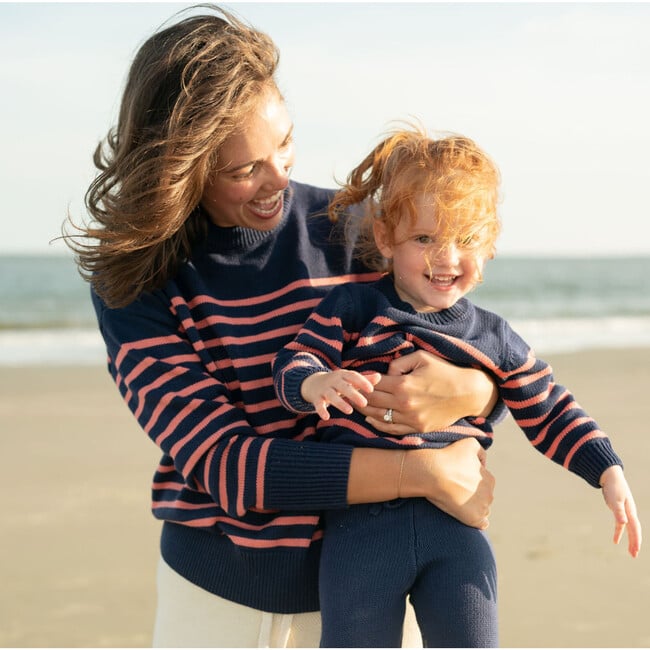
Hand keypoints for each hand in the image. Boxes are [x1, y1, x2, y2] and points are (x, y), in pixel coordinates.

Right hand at [301, 370, 380, 419]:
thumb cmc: (338, 382)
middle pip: (343, 386)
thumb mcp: (350, 379)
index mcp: (343, 375)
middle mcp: (333, 381)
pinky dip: (321, 410)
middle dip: (353, 394)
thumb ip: (364, 379)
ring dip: (340, 403)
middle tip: (364, 403)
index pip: (353, 376)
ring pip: (331, 396)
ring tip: (350, 411)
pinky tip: (326, 417)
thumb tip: (379, 377)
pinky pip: (318, 404)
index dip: (362, 382)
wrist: (314, 383)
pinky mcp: (317, 398)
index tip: (371, 389)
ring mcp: (324, 389)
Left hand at [361, 350, 497, 433]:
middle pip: (372, 402)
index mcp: (403, 384)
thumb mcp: (421, 358)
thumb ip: (398, 363)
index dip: (361, 381)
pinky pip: (392, 429)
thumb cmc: (444, 371)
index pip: (373, 384)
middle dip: (358, 397)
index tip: (354, 379)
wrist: (468, 393)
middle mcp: (404, 403)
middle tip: (349, 393)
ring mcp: (411, 418)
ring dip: (364, 411)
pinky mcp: (418, 428)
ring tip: (355, 406)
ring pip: (379, 417)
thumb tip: (384, 373)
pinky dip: (378, 425)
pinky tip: (371, 420)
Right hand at [401, 437, 494, 528]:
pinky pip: (481, 523)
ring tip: (454, 500)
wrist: (431, 472)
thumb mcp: (470, 443)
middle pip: (483, 497)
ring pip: (481, 509)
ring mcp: (482, 508)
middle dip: (472, 494)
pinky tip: (464, 515)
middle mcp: (489, 495)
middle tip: (454, 489)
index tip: (457, 479)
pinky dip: (475, 520)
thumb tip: (484, 462)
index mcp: (489, 479)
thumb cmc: (448, 456)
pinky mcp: (473, 519)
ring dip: (472, 506)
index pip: (484, 482)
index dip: (469, 480)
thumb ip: (481, 451)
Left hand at [599, 465, 641, 557]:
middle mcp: (630, 513)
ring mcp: (626, 513)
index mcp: (631, 511)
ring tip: (631, 552)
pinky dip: (618, 533)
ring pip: (629, 530)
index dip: (636, 539)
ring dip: (630, 541)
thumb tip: (624, 524)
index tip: (636, 550)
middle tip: (634, 555)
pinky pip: (620, 525)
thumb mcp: (615, 500)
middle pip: (634, 531)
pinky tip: (615, 541)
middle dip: (635, 543)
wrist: (611, 477)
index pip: (635, 528)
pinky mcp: (619, 511)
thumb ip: (619, 512)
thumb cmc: (614, 487)